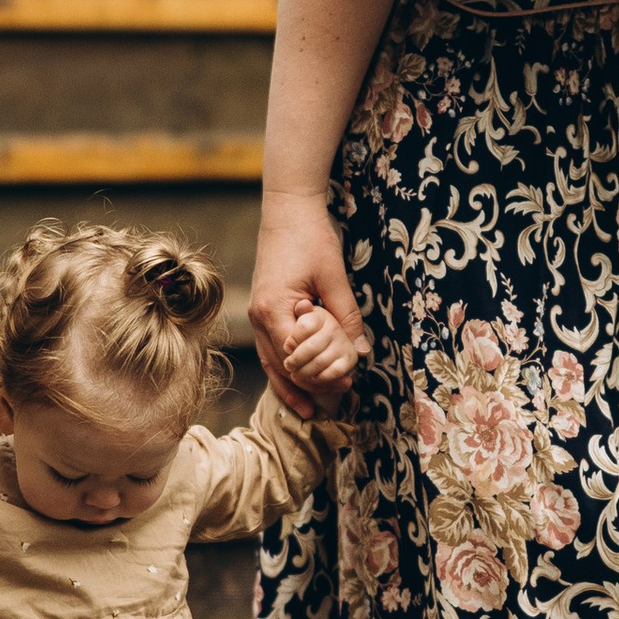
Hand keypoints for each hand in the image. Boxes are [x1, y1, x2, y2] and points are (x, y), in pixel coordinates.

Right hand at [250, 192, 368, 420]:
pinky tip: (295, 381)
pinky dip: (282, 367)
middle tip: (333, 402)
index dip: (320, 375)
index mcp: (273, 309)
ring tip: (308, 410)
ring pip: (270, 362)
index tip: (345, 383)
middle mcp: (259, 316)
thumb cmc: (310, 238)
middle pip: (278, 367)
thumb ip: (347, 317)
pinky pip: (270, 347)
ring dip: (290, 384)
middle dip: (306, 386)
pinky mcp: (262, 308)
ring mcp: (257, 314)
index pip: (295, 358)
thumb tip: (361, 352)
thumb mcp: (334, 278)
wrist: (287, 209)